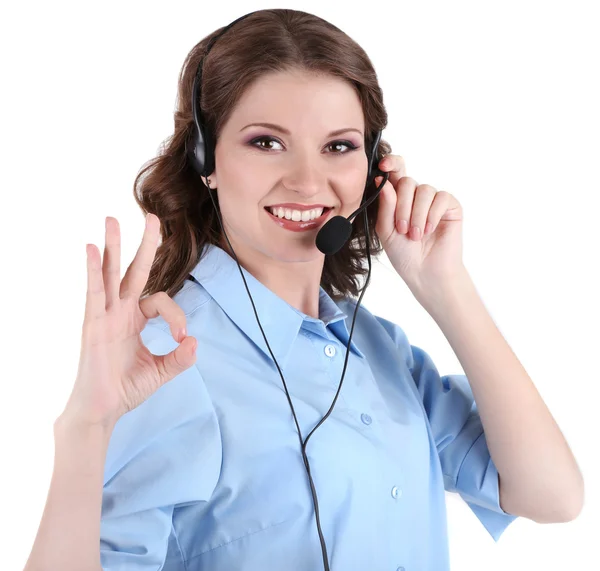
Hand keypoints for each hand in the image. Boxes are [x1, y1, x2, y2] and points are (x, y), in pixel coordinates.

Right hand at [59, 214, 197, 428]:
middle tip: (152, 216)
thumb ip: (180, 358)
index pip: (161, 301)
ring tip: (112, 219)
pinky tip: (93, 249)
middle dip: (144, 244)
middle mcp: (120, 312)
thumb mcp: (160, 371)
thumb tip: (195, 343)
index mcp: (135, 319)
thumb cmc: (126, 389)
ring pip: (110, 274)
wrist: (103, 410)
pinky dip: (93, 271)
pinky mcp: (92, 324)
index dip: (177, 317)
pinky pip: (94, 293)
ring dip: (113, 247)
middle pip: (134, 271)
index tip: (183, 340)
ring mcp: (105, 315)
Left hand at [374, 155, 465, 296]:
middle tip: (402, 230)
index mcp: (397, 199)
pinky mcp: (450, 206)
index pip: (395, 173)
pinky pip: (441, 198)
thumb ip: (385, 207)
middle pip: (406, 182)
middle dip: (402, 207)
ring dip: (417, 214)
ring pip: (423, 190)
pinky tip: (429, 229)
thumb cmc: (404, 254)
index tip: (383, 165)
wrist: (424, 272)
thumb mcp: (386, 230)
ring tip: (415, 235)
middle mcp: (415, 196)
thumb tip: (383, 182)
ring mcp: (433, 200)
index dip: (390, 164)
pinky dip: (432, 214)